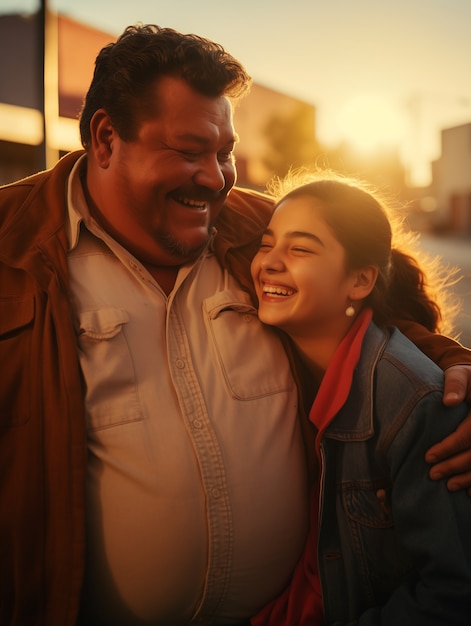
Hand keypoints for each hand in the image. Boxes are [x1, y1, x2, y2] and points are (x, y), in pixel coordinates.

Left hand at [426, 366, 470, 493]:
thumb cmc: (469, 379)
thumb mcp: (461, 374)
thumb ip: (455, 384)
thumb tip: (449, 402)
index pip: (468, 434)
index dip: (449, 448)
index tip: (428, 457)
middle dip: (455, 466)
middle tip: (433, 475)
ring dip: (469, 478)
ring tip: (450, 485)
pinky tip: (470, 492)